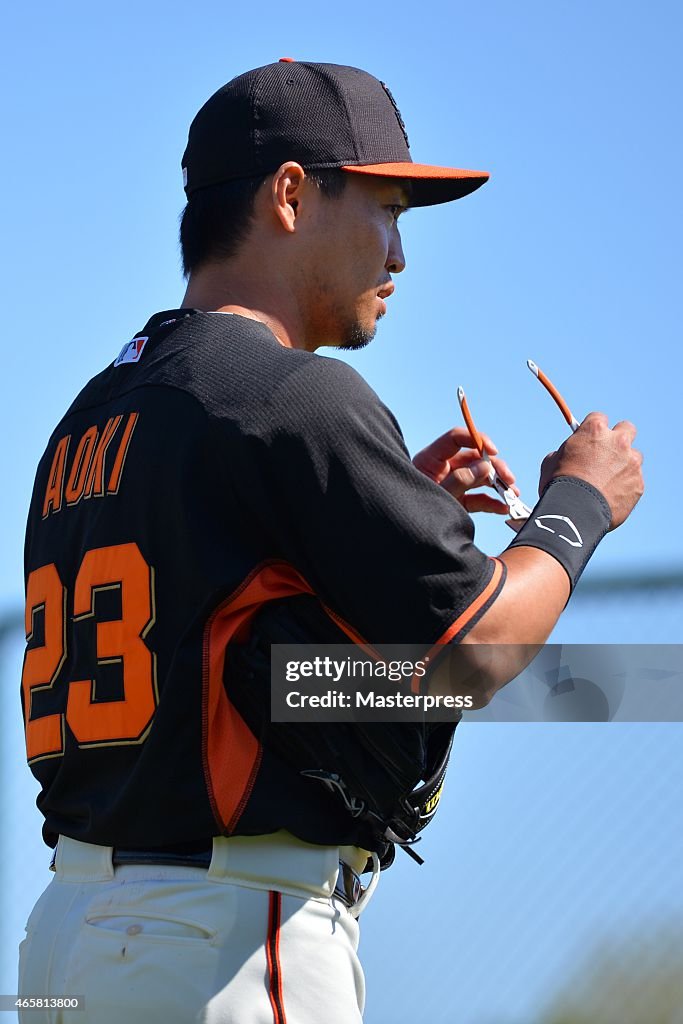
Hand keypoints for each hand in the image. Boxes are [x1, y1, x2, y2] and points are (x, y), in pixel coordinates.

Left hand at [412, 427, 518, 513]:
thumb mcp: (439, 494)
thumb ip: (460, 479)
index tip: (493, 451)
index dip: (476, 440)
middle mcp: (442, 469)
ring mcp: (451, 485)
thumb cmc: (413, 512)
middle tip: (508, 479)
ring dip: (498, 485)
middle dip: (494, 467)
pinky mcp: (457, 501)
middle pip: (473, 458)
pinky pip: (477, 498)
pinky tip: (503, 508)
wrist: (404, 539)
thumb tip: (484, 466)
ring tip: (512, 494)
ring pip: (479, 477)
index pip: (455, 439)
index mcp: (430, 460)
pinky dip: (491, 502)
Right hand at [539, 412, 643, 529]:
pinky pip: (635, 480)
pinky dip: (626, 486)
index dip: (592, 429)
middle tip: (607, 452)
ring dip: (624, 464)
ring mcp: (631, 462)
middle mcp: (618, 441)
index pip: (599, 418)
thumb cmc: (559, 485)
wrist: (575, 512)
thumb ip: (565, 451)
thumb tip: (567, 454)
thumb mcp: (551, 461)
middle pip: (627, 428)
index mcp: (594, 430)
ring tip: (608, 480)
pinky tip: (611, 495)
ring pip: (634, 456)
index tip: (589, 438)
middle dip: (618, 438)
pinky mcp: (638, 484)